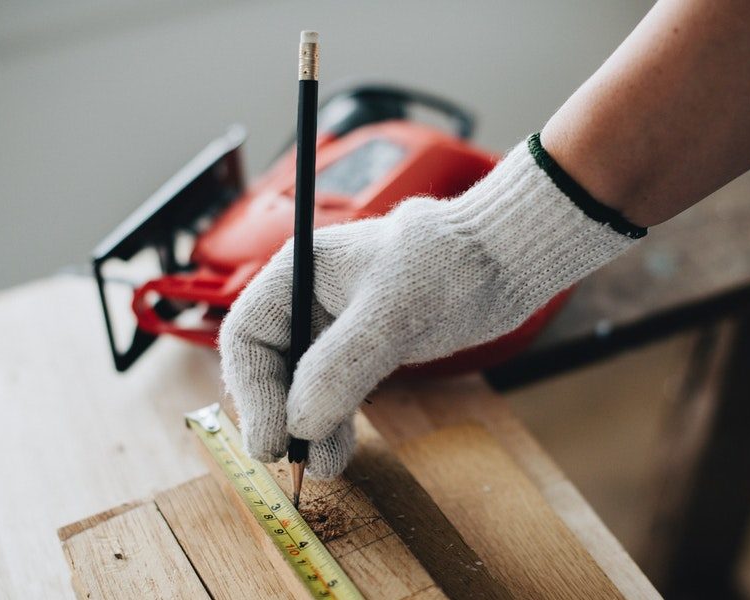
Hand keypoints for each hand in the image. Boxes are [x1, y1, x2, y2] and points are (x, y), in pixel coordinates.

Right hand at [219, 135, 641, 477]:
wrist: (501, 262)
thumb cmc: (449, 265)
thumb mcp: (392, 313)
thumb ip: (341, 366)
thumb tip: (299, 424)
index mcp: (299, 273)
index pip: (247, 336)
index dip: (251, 391)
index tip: (270, 438)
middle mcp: (307, 299)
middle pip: (267, 365)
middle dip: (277, 414)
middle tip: (293, 460)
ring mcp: (333, 326)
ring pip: (298, 385)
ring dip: (306, 427)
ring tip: (323, 466)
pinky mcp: (361, 348)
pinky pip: (331, 392)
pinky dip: (331, 422)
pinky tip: (338, 450)